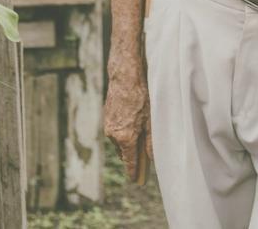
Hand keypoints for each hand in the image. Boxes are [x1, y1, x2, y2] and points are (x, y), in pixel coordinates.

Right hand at [103, 60, 152, 181]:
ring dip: (127, 143)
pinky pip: (115, 131)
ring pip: (118, 141)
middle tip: (143, 157)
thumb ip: (150, 142)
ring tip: (139, 136)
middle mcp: (113, 134)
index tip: (137, 180)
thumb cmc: (141, 97)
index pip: (129, 162)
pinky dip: (123, 132)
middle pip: (123, 152)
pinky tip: (132, 123)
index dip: (133, 172)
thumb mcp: (151, 121)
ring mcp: (108, 125)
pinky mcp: (106, 117)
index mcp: (125, 138)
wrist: (125, 76)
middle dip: (132, 156)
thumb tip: (151, 158)